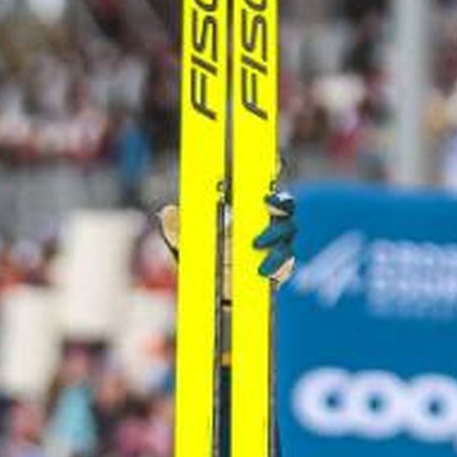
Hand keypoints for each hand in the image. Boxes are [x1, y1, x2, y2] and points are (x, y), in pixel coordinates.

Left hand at [156, 182, 295, 283]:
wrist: (212, 295)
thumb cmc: (201, 260)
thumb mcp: (184, 244)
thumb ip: (176, 229)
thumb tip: (167, 212)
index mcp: (245, 209)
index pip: (263, 183)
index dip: (274, 168)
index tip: (275, 162)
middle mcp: (264, 222)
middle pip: (285, 204)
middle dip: (281, 201)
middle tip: (268, 203)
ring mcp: (275, 244)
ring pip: (289, 230)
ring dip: (276, 234)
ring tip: (256, 244)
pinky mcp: (280, 268)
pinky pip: (287, 262)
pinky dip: (278, 263)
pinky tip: (263, 269)